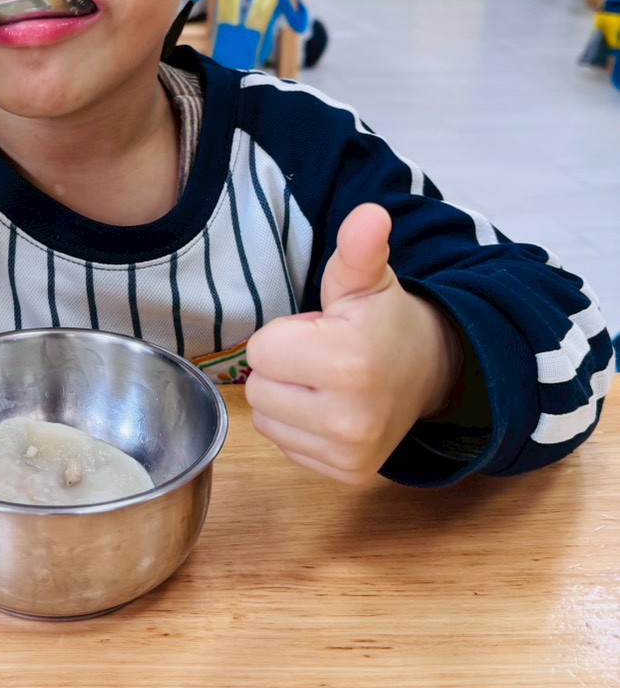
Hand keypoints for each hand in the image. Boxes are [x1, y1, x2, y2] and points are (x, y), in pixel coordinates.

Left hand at [245, 204, 461, 483]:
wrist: (429, 371)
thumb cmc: (383, 320)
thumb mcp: (367, 278)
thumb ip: (357, 248)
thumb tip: (370, 214)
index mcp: (349, 361)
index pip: (261, 350)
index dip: (284, 334)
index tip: (319, 331)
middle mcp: (349, 417)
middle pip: (259, 387)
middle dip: (282, 366)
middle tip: (322, 357)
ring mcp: (349, 451)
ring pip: (266, 419)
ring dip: (285, 398)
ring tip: (325, 381)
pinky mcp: (346, 473)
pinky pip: (285, 445)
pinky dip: (298, 426)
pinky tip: (329, 408)